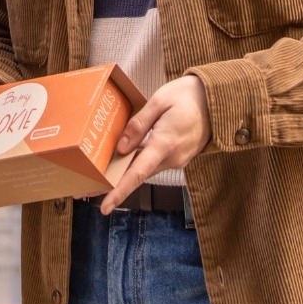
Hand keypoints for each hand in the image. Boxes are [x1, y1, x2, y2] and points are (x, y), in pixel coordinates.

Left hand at [99, 75, 211, 214]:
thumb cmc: (187, 96)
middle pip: (137, 174)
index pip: (138, 173)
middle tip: (85, 189)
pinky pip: (154, 162)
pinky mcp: (178, 156)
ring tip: (100, 172)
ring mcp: (176, 159)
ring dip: (125, 172)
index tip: (105, 207)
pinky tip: (125, 157)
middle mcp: (172, 157)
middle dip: (113, 183)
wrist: (217, 99)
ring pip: (145, 168)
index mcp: (165, 143)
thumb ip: (138, 125)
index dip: (119, 191)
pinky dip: (138, 162)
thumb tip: (121, 149)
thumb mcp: (159, 101)